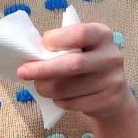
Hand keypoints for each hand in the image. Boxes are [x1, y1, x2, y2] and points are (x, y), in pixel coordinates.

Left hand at [17, 22, 132, 122]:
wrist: (114, 94)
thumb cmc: (87, 64)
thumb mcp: (81, 47)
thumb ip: (62, 46)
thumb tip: (32, 55)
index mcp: (102, 35)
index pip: (79, 33)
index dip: (56, 40)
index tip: (41, 45)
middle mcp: (112, 56)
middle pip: (73, 64)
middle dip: (42, 69)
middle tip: (22, 72)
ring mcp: (113, 80)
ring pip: (68, 88)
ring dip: (47, 88)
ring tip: (40, 86)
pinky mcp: (108, 101)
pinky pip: (73, 103)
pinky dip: (58, 101)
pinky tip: (57, 97)